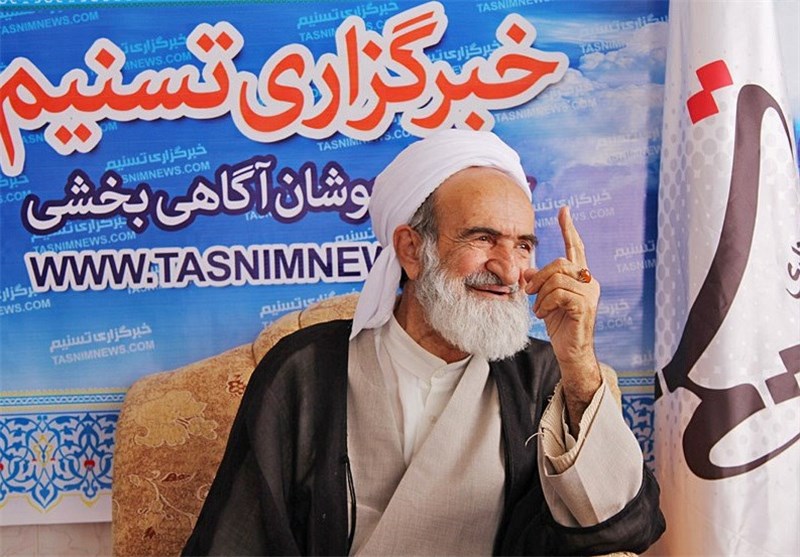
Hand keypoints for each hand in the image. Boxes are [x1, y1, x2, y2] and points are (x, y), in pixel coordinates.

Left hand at [524, 206, 600, 427]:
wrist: (570, 352)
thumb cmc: (559, 325)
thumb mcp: (543, 300)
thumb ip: (538, 283)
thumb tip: (527, 272)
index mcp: (579, 276)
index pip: (575, 247)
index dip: (568, 229)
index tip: (564, 210)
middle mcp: (588, 281)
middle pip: (559, 263)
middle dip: (539, 277)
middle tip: (529, 292)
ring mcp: (589, 294)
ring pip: (557, 279)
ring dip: (541, 294)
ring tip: (539, 309)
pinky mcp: (585, 307)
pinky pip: (559, 294)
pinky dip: (546, 304)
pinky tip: (544, 314)